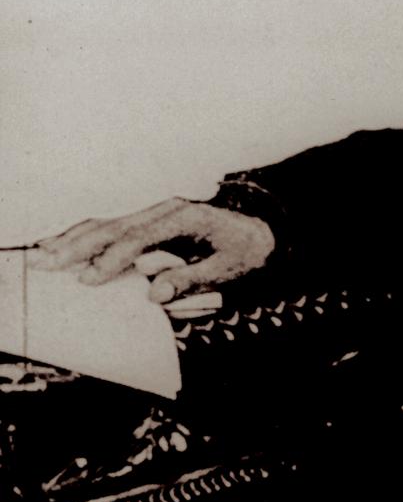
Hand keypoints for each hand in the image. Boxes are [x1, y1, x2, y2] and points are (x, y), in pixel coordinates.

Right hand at [29, 198, 275, 302]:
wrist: (259, 231)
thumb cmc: (242, 253)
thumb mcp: (226, 271)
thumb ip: (191, 281)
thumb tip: (153, 294)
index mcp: (187, 218)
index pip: (142, 236)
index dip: (113, 258)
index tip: (89, 279)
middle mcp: (168, 207)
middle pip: (118, 224)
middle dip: (81, 244)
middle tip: (47, 263)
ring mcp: (158, 208)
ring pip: (110, 220)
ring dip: (76, 236)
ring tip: (43, 254)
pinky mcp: (152, 215)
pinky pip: (115, 221)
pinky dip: (88, 231)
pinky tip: (63, 241)